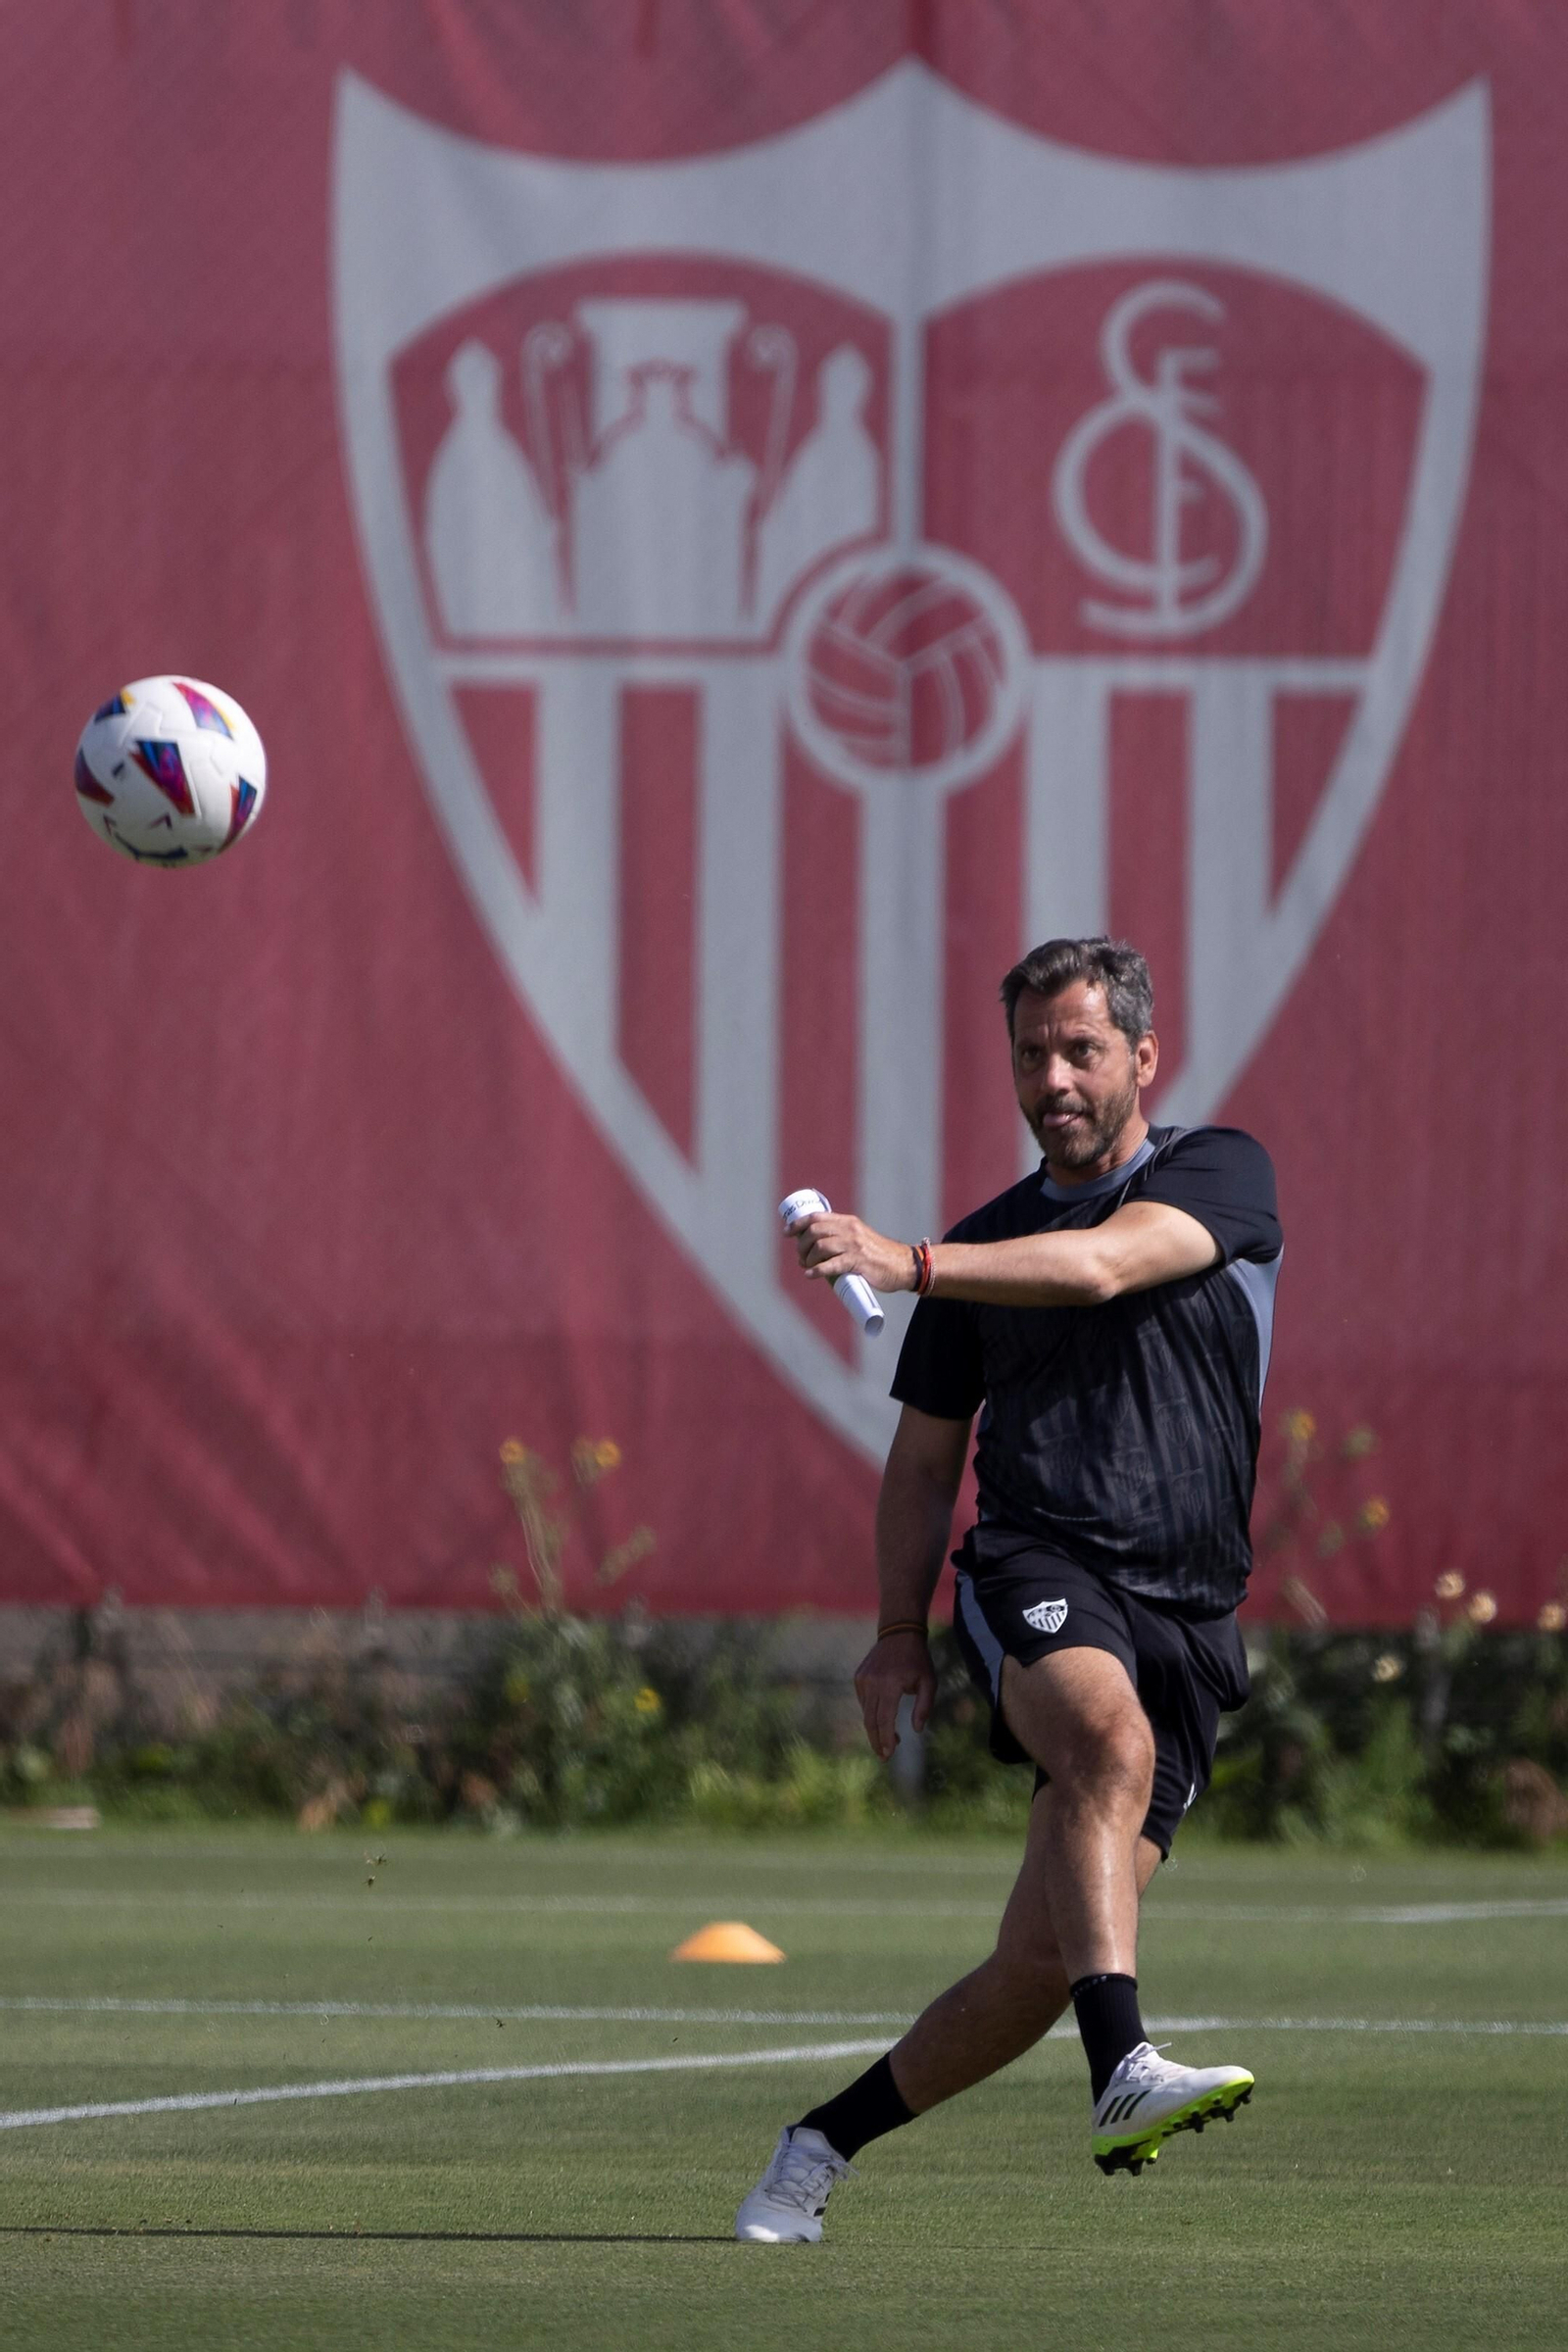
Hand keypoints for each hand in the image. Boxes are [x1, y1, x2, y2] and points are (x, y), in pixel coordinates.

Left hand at [788, 1212, 914, 1293]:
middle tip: (801, 1258)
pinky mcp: (859, 1261)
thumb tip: (809, 1255)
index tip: (787, 1233)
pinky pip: (833, 1264)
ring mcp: (855, 1245)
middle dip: (802, 1245)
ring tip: (807, 1267)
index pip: (817, 1217)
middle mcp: (850, 1230)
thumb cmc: (877, 1257)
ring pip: (821, 1246)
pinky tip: (811, 1275)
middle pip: (815, 1231)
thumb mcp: (858, 1239)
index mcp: (848, 1222)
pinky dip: (818, 1270)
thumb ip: (839, 1241)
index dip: (798, 1224)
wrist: (903, 1266)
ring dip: (808, 1259)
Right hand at [853, 1629, 936, 1761]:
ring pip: (866, 1713)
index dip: (886, 1739)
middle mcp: (873, 1682)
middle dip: (877, 1741)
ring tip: (890, 1740)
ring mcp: (863, 1679)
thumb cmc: (918, 1660)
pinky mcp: (859, 1678)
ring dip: (876, 1729)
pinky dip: (871, 1714)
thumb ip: (924, 1707)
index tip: (889, 1754)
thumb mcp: (929, 1682)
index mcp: (891, 1684)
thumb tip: (916, 1730)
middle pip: (871, 1720)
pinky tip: (883, 1717)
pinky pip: (864, 1702)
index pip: (885, 1719)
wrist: (899, 1633)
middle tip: (884, 1757)